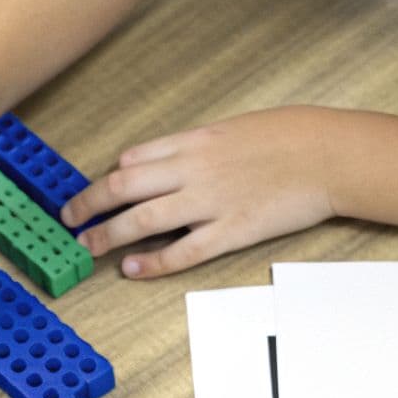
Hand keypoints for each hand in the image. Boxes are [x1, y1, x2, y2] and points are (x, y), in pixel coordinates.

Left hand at [60, 106, 337, 278]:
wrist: (328, 153)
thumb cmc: (288, 137)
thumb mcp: (232, 128)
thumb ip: (195, 145)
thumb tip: (161, 158)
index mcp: (194, 141)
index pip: (133, 158)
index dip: (106, 178)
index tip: (94, 191)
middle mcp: (193, 170)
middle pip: (123, 187)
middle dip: (89, 205)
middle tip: (69, 220)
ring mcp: (210, 202)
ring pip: (142, 220)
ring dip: (108, 235)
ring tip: (87, 248)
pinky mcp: (231, 231)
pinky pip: (182, 250)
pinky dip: (152, 262)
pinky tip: (132, 269)